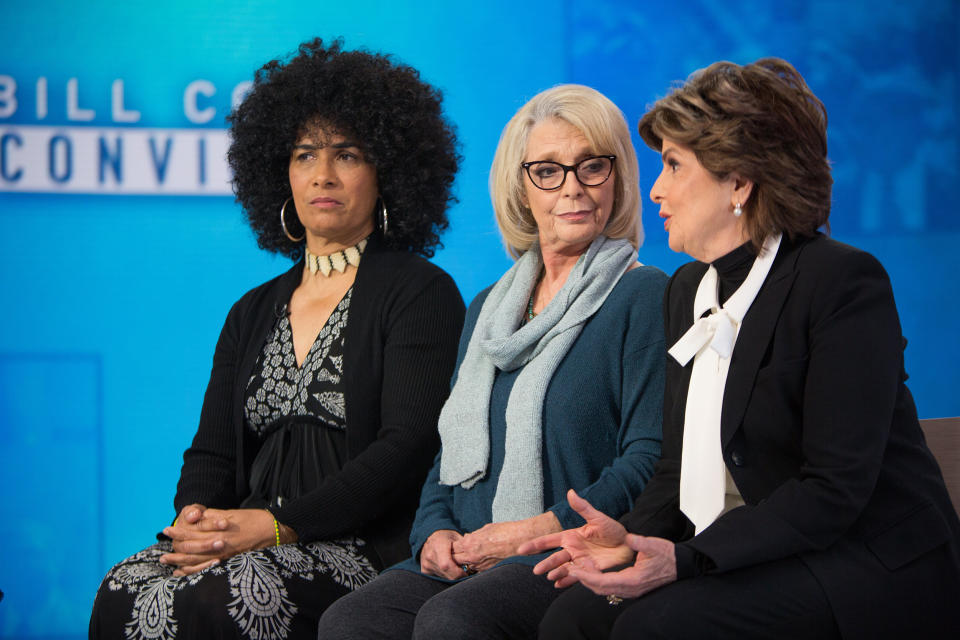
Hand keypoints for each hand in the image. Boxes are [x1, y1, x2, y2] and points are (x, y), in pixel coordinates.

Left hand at [160, 508, 277, 575]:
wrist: (275, 531)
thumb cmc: (255, 519)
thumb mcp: (233, 513)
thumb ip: (213, 516)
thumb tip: (196, 517)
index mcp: (221, 530)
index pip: (194, 531)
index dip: (180, 531)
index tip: (168, 530)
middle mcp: (221, 544)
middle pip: (193, 547)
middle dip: (176, 549)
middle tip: (162, 552)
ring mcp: (225, 555)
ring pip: (198, 560)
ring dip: (180, 562)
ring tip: (167, 563)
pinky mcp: (229, 562)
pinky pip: (208, 569)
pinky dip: (194, 571)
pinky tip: (184, 573)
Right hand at [420, 529, 464, 579]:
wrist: (431, 536)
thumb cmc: (446, 536)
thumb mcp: (456, 537)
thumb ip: (464, 547)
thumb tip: (474, 557)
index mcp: (438, 545)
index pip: (447, 565)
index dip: (458, 572)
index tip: (466, 572)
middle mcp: (430, 555)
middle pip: (447, 573)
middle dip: (458, 575)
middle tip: (464, 571)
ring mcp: (426, 563)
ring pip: (444, 577)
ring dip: (452, 575)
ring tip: (457, 567)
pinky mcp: (424, 570)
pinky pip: (439, 577)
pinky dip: (446, 575)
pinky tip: (449, 568)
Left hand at [451, 512, 560, 572]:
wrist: (520, 540)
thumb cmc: (505, 531)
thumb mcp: (486, 528)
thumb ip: (474, 535)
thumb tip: (467, 537)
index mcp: (471, 543)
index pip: (453, 548)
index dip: (452, 546)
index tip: (453, 545)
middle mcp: (473, 555)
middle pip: (455, 559)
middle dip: (454, 556)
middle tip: (456, 552)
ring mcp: (480, 564)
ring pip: (464, 566)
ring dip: (464, 562)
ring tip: (467, 556)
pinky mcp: (488, 569)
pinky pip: (475, 569)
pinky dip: (474, 565)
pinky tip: (477, 560)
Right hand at [518, 489, 634, 587]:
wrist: (628, 545)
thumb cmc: (613, 529)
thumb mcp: (597, 518)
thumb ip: (583, 507)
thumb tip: (570, 492)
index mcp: (571, 536)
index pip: (548, 541)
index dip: (534, 545)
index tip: (521, 550)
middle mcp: (572, 550)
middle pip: (554, 558)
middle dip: (544, 564)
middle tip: (536, 570)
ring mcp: (579, 562)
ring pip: (563, 568)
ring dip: (556, 572)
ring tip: (549, 577)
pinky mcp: (588, 572)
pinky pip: (575, 578)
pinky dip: (566, 582)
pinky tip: (558, 584)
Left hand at [567, 534, 677, 598]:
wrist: (680, 565)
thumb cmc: (666, 555)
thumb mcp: (653, 545)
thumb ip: (639, 542)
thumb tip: (629, 538)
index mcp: (633, 579)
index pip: (604, 582)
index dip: (587, 577)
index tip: (574, 570)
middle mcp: (630, 588)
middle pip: (600, 589)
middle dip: (584, 580)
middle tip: (570, 569)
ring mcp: (631, 590)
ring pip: (604, 589)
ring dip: (590, 580)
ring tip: (579, 567)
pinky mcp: (631, 587)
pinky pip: (610, 587)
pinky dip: (598, 580)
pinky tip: (593, 569)